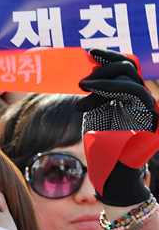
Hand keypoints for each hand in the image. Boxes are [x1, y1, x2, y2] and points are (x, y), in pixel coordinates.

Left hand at [75, 49, 158, 206]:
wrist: (112, 177)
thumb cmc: (102, 151)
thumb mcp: (96, 116)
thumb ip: (97, 96)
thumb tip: (87, 74)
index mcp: (130, 98)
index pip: (125, 68)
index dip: (108, 57)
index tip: (88, 52)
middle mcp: (141, 100)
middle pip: (128, 67)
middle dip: (103, 67)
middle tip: (81, 81)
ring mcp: (147, 106)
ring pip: (130, 75)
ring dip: (103, 78)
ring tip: (82, 88)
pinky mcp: (148, 115)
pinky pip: (132, 91)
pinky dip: (110, 87)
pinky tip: (90, 91)